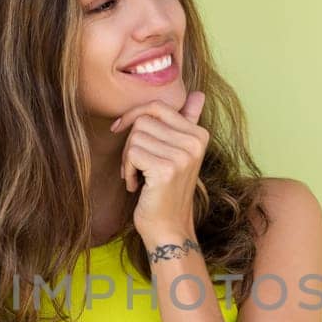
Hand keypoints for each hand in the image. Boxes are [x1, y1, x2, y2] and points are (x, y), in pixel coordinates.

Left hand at [109, 90, 206, 240]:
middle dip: (131, 143)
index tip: (121, 129)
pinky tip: (138, 186)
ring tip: (140, 177)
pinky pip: (132, 153)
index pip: (158, 107)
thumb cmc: (167, 190)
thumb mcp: (179, 153)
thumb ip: (188, 122)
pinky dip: (128, 170)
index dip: (135, 116)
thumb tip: (199, 94)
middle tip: (136, 166)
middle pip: (143, 121)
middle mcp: (195, 142)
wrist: (169, 228)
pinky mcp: (166, 169)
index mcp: (199, 134)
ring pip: (135, 136)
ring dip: (128, 159)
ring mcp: (182, 155)